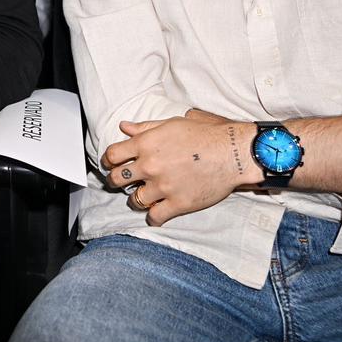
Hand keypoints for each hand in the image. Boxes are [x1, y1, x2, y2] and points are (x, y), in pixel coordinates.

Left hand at [102, 114, 262, 225]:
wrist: (233, 152)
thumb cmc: (205, 134)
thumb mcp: (172, 123)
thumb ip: (145, 127)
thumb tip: (124, 127)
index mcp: (146, 144)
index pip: (112, 155)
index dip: (108, 161)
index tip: (111, 165)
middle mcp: (150, 165)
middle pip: (118, 179)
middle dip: (117, 180)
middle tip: (123, 182)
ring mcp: (163, 186)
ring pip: (135, 200)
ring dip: (136, 199)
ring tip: (142, 197)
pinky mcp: (178, 203)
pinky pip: (155, 216)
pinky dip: (153, 217)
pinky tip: (156, 214)